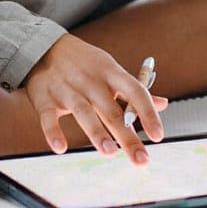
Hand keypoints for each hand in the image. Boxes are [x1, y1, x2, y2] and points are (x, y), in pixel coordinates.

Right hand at [24, 35, 166, 163]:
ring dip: (97, 133)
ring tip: (110, 152)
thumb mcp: (111, 70)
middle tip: (141, 159)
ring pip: (84, 113)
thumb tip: (163, 104)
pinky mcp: (45, 98)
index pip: (135, 91)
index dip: (148, 113)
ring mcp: (67, 89)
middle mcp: (90, 81)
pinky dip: (53, 133)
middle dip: (127, 137)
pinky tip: (61, 148)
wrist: (43, 47)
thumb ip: (134, 90)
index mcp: (110, 72)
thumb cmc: (85, 64)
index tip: (158, 136)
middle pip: (112, 111)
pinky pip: (48, 117)